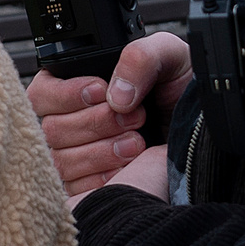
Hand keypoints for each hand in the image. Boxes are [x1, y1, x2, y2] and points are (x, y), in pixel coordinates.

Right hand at [27, 31, 192, 203]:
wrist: (201, 132)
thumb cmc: (182, 91)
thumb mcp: (168, 56)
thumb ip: (140, 58)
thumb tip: (116, 95)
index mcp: (76, 84)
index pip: (43, 92)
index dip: (67, 94)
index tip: (102, 92)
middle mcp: (71, 119)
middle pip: (52, 128)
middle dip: (95, 123)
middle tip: (134, 117)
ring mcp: (76, 155)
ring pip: (62, 160)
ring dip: (100, 152)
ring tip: (137, 143)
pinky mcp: (86, 185)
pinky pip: (75, 189)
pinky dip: (102, 178)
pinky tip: (129, 167)